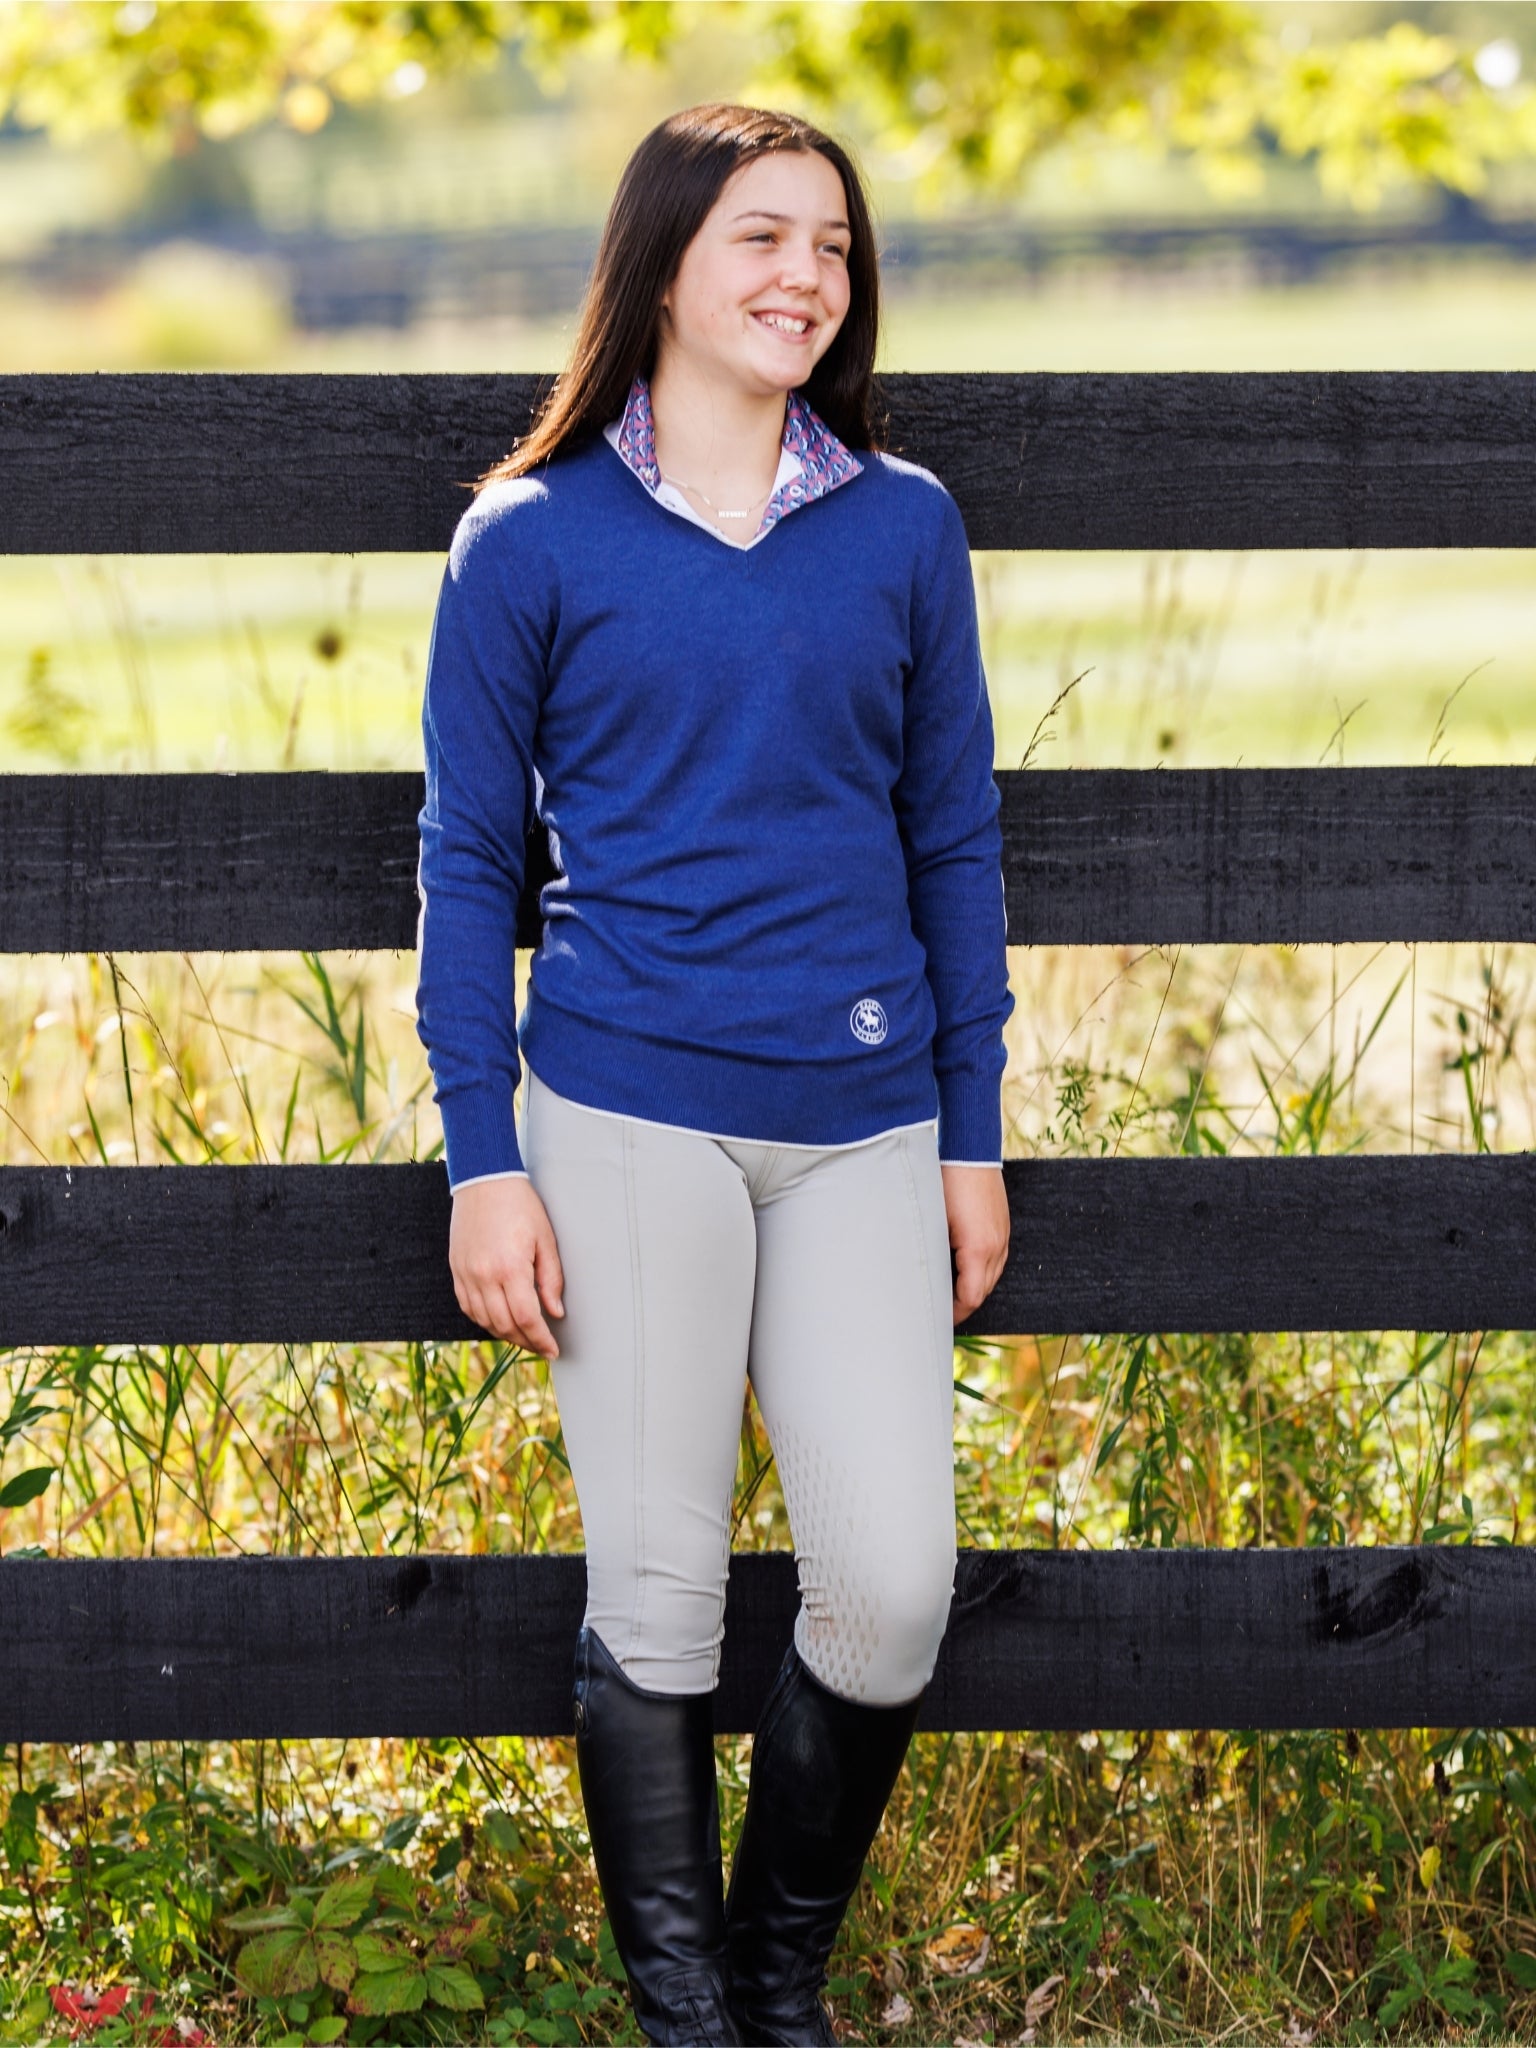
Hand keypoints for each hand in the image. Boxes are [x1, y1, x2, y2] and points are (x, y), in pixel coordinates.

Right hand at [449, 1176, 565, 1357]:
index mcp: (510, 1267)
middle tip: (542, 1346)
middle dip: (525, 1341)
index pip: (526, 1318)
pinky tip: (499, 1320)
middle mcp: (484, 1275)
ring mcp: (466, 1274)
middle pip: (504, 1325)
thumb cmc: (520, 1205)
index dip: (540, 1339)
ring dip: (505, 1334)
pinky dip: (484, 1320)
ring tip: (524, 1336)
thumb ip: (551, 1279)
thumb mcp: (545, 1239)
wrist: (483, 1180)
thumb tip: (555, 1312)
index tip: (552, 1350)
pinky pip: (467, 1307)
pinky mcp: (456, 1270)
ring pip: (484, 1321)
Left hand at [941, 1163, 1009, 1324]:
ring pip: (991, 1276)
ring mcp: (1003, 1235)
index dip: (953, 1314)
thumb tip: (924, 1280)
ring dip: (972, 1286)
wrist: (968, 1151)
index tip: (936, 1319)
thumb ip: (933, 1255)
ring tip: (948, 1292)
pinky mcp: (1002, 1226)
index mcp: (978, 1250)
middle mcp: (996, 1246)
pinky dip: (980, 1270)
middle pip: (982, 1292)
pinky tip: (961, 1266)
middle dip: (961, 1304)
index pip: (970, 1299)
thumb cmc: (944, 1184)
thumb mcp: (933, 1223)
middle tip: (937, 1310)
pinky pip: (995, 1259)